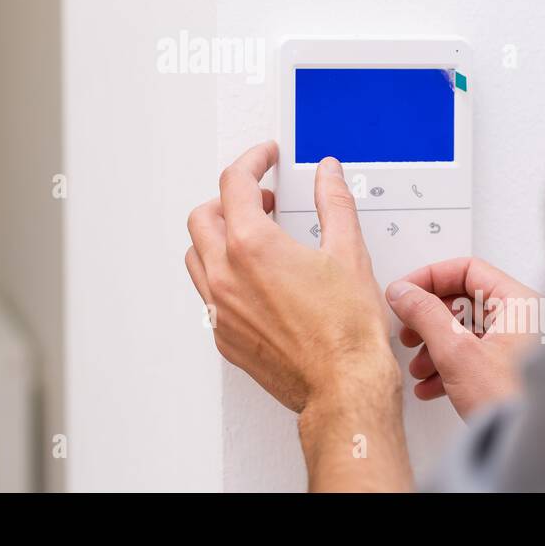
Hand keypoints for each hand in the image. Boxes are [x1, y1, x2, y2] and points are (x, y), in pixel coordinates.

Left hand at [184, 142, 397, 413]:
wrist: (343, 387)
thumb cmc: (347, 332)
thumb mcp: (348, 252)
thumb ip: (334, 203)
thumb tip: (328, 176)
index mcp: (251, 247)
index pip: (234, 182)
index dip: (252, 161)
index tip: (265, 158)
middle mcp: (225, 276)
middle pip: (203, 216)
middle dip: (230, 199)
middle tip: (261, 198)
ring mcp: (220, 308)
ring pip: (196, 255)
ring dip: (218, 236)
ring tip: (253, 235)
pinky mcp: (224, 336)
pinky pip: (207, 293)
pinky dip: (223, 274)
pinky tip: (253, 278)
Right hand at [386, 257, 543, 419]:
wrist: (534, 450)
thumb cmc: (514, 402)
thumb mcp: (458, 352)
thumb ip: (425, 315)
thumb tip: (403, 292)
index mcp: (521, 303)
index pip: (467, 270)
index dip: (430, 279)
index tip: (405, 293)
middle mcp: (525, 320)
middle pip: (464, 302)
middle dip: (429, 320)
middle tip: (409, 330)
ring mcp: (520, 347)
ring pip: (466, 331)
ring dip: (434, 347)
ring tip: (419, 366)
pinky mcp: (512, 372)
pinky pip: (475, 355)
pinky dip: (449, 366)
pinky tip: (432, 385)